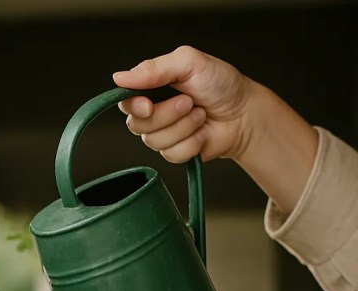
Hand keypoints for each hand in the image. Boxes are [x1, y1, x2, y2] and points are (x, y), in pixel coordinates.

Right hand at [112, 46, 253, 162]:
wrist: (244, 113)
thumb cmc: (221, 84)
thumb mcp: (190, 63)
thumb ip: (154, 68)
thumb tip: (119, 77)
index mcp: (152, 88)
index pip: (125, 101)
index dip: (134, 106)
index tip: (149, 105)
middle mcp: (153, 112)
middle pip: (137, 124)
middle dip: (167, 115)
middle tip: (189, 102)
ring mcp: (162, 134)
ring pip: (154, 141)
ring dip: (183, 127)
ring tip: (200, 114)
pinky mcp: (174, 152)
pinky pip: (171, 154)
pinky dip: (192, 142)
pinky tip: (202, 132)